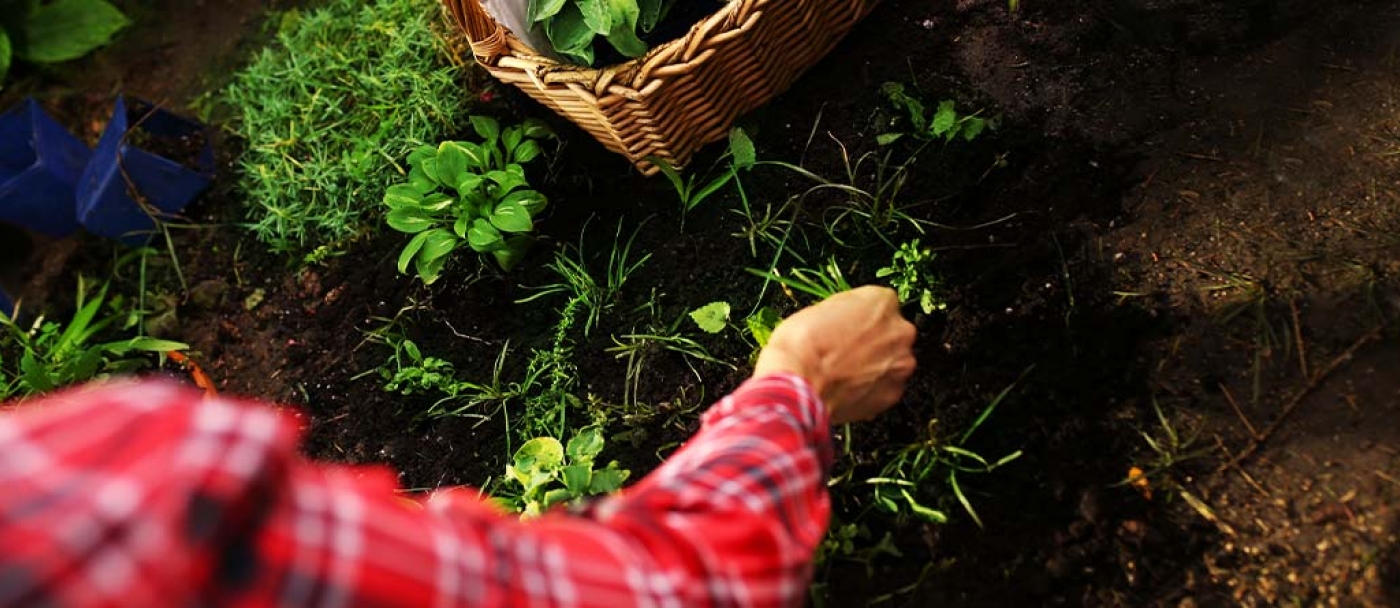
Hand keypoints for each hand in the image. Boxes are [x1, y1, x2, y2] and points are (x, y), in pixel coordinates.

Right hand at [753, 286, 916, 423]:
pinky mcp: (894, 393)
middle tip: (846, 351)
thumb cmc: (803, 346)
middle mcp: (899, 331)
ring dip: (875, 367)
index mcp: (882, 302)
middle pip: (892, 334)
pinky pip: (886, 387)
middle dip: (873, 343)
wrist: (798, 384)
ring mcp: (900, 364)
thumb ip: (846, 314)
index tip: (849, 326)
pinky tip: (848, 389)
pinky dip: (872, 389)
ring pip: (892, 362)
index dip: (860, 317)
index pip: (880, 304)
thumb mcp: (819, 310)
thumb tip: (846, 322)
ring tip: (845, 374)